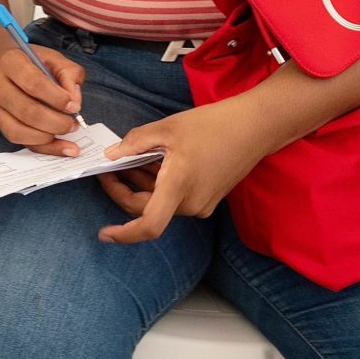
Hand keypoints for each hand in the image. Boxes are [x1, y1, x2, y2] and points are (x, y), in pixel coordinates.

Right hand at [0, 43, 85, 154]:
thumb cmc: (27, 61)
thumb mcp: (51, 57)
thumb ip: (68, 73)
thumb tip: (75, 100)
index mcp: (10, 62)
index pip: (34, 84)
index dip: (57, 99)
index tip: (74, 106)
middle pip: (27, 111)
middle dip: (56, 122)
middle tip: (73, 124)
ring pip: (19, 130)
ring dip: (48, 137)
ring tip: (67, 132)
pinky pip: (18, 139)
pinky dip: (41, 146)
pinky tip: (58, 145)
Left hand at [97, 102, 268, 243]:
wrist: (255, 127)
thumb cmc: (213, 124)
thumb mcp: (167, 128)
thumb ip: (134, 143)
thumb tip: (110, 156)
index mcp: (179, 187)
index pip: (149, 225)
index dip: (124, 234)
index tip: (104, 234)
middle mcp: (191, 204)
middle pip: (148, 208)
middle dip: (125, 190)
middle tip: (109, 167)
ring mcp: (202, 204)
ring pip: (161, 201)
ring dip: (142, 184)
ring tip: (132, 157)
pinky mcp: (209, 199)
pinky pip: (176, 198)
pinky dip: (160, 184)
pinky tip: (155, 161)